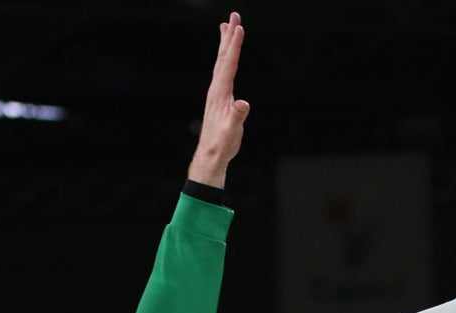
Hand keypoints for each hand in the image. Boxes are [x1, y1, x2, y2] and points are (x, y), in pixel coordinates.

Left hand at [187, 12, 249, 188]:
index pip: (229, 63)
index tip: (239, 27)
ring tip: (226, 26)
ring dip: (225, 43)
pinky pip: (223, 72)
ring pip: (221, 62)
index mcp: (220, 92)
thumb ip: (237, 116)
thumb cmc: (222, 143)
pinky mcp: (220, 98)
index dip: (234, 45)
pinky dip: (225, 59)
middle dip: (229, 35)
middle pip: (223, 56)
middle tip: (234, 15)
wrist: (211, 154)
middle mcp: (217, 88)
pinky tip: (226, 58)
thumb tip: (243, 104)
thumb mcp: (232, 130)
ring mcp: (217, 92)